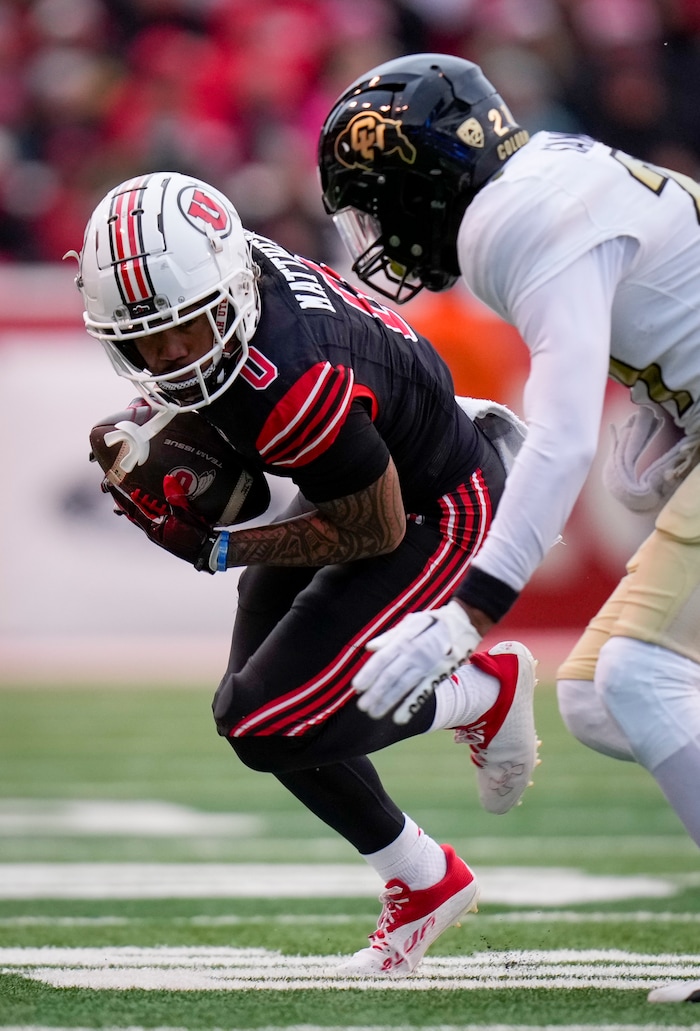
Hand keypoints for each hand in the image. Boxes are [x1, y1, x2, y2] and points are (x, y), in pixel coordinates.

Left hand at [106, 474, 226, 572]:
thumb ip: (176, 498)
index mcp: (152, 527)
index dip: (120, 496)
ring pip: (142, 512)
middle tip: (117, 482)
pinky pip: (153, 514)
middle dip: (125, 497)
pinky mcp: (167, 528)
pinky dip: (148, 505)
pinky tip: (150, 498)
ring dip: (136, 501)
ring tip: (129, 487)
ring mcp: (159, 529)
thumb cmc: (194, 538)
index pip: (131, 509)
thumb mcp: (185, 516)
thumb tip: (168, 479)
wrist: (207, 551)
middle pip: (133, 511)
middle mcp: (152, 529)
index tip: (111, 484)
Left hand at [353, 600, 481, 722]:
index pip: (382, 659)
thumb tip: (370, 648)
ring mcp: (427, 665)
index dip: (368, 674)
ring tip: (375, 713)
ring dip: (388, 701)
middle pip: (390, 676)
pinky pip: (423, 692)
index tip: (356, 688)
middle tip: (362, 707)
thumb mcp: (411, 622)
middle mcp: (414, 653)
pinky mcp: (440, 674)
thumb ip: (389, 636)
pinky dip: (411, 705)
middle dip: (375, 692)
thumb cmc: (434, 621)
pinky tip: (399, 718)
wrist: (465, 621)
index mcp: (404, 639)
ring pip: (404, 686)